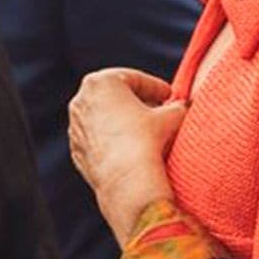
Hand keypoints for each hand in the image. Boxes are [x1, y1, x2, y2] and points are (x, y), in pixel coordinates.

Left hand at [69, 68, 187, 246]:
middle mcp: (81, 99)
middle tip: (159, 111)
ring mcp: (75, 126)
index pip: (134, 78)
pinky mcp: (76, 149)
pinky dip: (114, 139)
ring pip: (105, 117)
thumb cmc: (146, 141)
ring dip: (125, 121)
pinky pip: (99, 138)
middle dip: (139, 102)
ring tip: (147, 132)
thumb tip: (183, 107)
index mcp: (101, 82)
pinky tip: (132, 149)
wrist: (126, 180)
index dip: (156, 87)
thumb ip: (177, 106)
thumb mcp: (171, 116)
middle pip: (116, 95)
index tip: (169, 95)